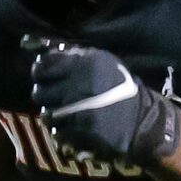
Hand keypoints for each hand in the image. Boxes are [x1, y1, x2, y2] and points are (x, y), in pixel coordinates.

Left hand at [25, 35, 180, 167]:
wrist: (141, 119)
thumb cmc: (119, 87)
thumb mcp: (102, 62)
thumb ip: (74, 56)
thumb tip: (41, 49)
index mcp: (84, 63)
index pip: (44, 65)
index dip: (39, 71)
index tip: (42, 76)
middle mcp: (80, 84)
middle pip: (41, 91)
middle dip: (44, 95)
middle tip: (52, 97)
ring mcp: (80, 108)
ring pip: (47, 113)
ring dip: (51, 114)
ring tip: (61, 113)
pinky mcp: (83, 129)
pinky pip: (58, 130)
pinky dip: (60, 130)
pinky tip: (69, 127)